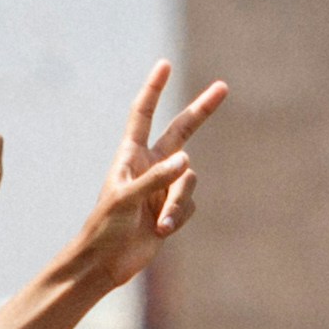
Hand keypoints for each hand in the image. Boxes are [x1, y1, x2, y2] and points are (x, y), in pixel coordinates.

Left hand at [33, 59, 223, 297]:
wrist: (105, 263)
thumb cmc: (105, 227)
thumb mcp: (125, 199)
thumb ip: (154, 178)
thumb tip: (186, 162)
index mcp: (131, 155)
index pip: (143, 115)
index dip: (154, 90)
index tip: (164, 65)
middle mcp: (150, 165)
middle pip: (182, 130)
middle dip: (202, 110)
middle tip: (223, 87)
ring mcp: (163, 187)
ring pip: (189, 179)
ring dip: (177, 202)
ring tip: (161, 223)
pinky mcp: (172, 209)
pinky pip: (189, 204)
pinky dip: (178, 216)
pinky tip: (162, 231)